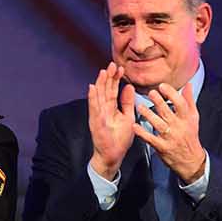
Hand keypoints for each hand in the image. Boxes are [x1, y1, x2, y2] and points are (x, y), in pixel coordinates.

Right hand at [87, 63, 136, 178]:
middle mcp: (103, 110)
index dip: (116, 79)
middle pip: (105, 90)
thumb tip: (129, 87)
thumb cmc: (119, 139)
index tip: (121, 68)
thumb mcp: (128, 117)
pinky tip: (92, 88)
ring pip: (99, 96)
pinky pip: (94, 108)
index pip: (113, 90)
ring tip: (103, 72)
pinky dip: (92, 98)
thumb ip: (127, 103)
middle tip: (112, 64)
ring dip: (100, 84)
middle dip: (108, 77)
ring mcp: (98, 116)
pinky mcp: (95, 122)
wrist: (112, 155)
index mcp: (111, 108)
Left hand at [134, 82, 206, 182]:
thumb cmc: (190, 136)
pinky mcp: (162, 147)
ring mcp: (170, 138)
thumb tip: (187, 85)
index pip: (180, 104)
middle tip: (150, 93)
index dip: (171, 94)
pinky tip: (135, 126)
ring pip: (158, 124)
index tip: (162, 86)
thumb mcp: (193, 118)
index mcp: (186, 119)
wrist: (191, 160)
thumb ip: (189, 100)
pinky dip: (142, 133)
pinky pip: (150, 139)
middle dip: (158, 102)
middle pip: (168, 112)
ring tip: (140, 107)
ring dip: (148, 115)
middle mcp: (178, 127)